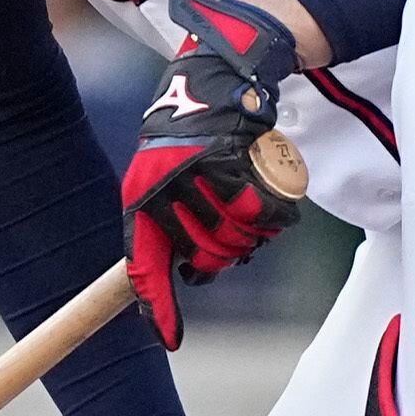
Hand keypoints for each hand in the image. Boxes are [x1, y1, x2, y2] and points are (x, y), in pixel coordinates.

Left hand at [121, 0, 303, 348]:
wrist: (218, 75)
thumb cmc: (192, 133)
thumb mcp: (165, 175)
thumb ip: (170, 223)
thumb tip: (186, 279)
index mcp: (140, 198)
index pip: (142, 263)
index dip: (156, 305)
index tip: (168, 340)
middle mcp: (163, 192)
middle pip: (205, 260)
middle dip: (225, 256)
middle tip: (232, 233)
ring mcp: (198, 180)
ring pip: (237, 242)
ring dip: (251, 234)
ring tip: (249, 204)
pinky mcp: (234, 166)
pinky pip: (263, 218)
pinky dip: (274, 216)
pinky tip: (268, 194)